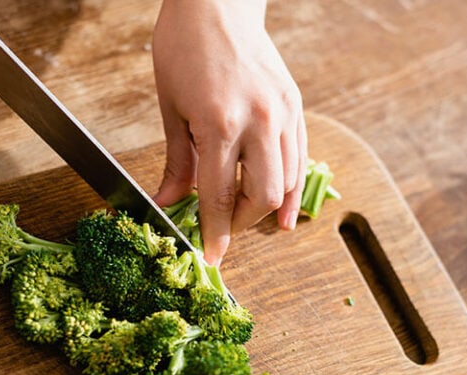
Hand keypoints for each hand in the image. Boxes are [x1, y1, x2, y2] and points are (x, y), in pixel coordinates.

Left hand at [151, 0, 306, 264]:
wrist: (217, 3)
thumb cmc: (184, 47)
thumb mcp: (170, 106)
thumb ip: (177, 162)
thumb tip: (168, 202)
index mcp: (219, 122)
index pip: (220, 196)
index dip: (216, 232)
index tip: (212, 257)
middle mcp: (258, 121)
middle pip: (262, 197)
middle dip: (242, 224)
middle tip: (224, 230)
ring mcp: (282, 113)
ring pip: (286, 181)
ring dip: (267, 209)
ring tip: (249, 219)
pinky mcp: (294, 106)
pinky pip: (299, 158)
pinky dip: (291, 187)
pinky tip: (284, 208)